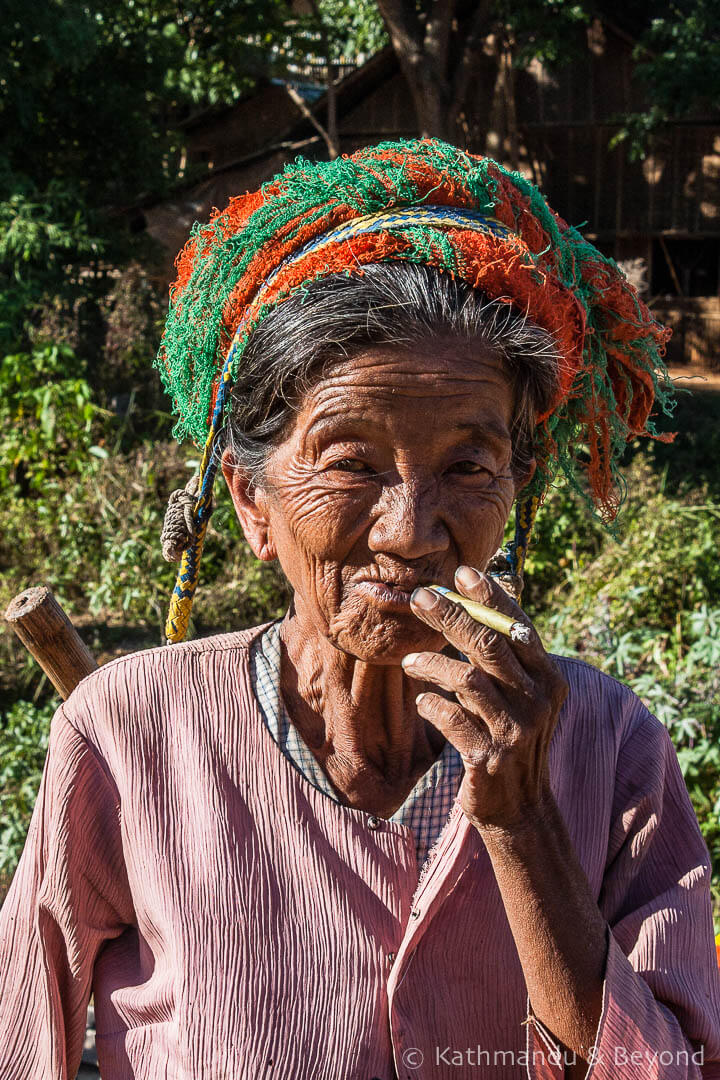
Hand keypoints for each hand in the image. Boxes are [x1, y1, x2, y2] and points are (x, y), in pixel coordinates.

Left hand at [402, 565, 567, 832]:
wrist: (519, 807)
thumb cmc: (511, 738)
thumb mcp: (521, 697)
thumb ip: (505, 659)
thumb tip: (469, 604)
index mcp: (548, 678)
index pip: (519, 626)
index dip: (491, 596)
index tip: (463, 571)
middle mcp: (537, 700)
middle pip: (490, 645)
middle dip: (452, 616)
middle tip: (420, 597)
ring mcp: (515, 730)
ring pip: (468, 679)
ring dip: (433, 664)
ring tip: (409, 662)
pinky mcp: (489, 757)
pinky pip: (452, 719)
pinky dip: (432, 706)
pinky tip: (423, 702)